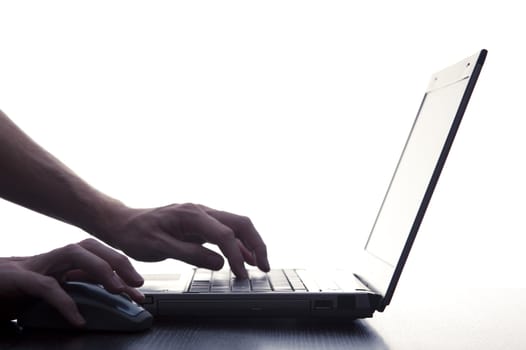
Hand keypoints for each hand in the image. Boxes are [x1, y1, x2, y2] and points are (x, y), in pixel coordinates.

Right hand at [0, 239, 143, 325]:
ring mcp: (36, 265)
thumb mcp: (51, 290)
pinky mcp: (19, 279)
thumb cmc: (14, 291)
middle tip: (136, 285)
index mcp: (62, 261)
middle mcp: (53, 259)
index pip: (98, 257)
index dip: (122, 269)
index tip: (139, 289)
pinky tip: (79, 319)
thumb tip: (101, 304)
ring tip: (117, 290)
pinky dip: (66, 302)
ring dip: (100, 270)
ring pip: (74, 254)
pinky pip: (46, 287)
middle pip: (91, 247)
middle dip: (118, 262)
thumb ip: (74, 290)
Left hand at [104, 203, 269, 278]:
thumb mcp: (159, 246)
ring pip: (236, 226)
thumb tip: (220, 263)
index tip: (241, 274)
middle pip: (240, 223)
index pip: (224, 234)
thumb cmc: (136, 233)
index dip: (237, 255)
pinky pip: (225, 233)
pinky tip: (244, 258)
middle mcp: (201, 211)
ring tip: (261, 264)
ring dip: (250, 244)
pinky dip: (238, 245)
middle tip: (265, 265)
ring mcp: (202, 216)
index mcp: (192, 214)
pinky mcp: (201, 225)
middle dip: (256, 244)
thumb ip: (190, 254)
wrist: (123, 223)